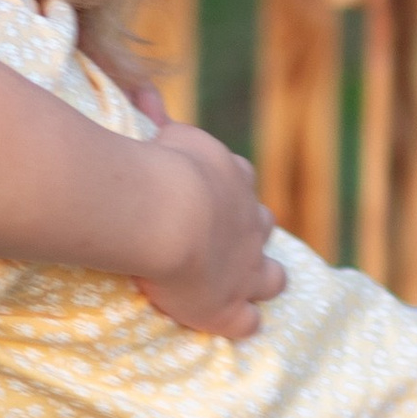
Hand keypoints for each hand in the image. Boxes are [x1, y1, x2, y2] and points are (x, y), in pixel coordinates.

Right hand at [137, 123, 284, 340]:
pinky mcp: (231, 307)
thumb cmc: (161, 167)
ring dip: (262, 281)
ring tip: (242, 289)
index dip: (228, 191)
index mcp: (233, 180)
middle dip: (252, 234)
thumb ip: (157, 117)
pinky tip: (232, 325)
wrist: (167, 213)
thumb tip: (144, 92)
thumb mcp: (163, 133)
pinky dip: (242, 323)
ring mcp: (246, 269)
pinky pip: (248, 323)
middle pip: (264, 227)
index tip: (209, 196)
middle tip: (227, 242)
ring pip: (272, 278)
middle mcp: (250, 223)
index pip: (239, 181)